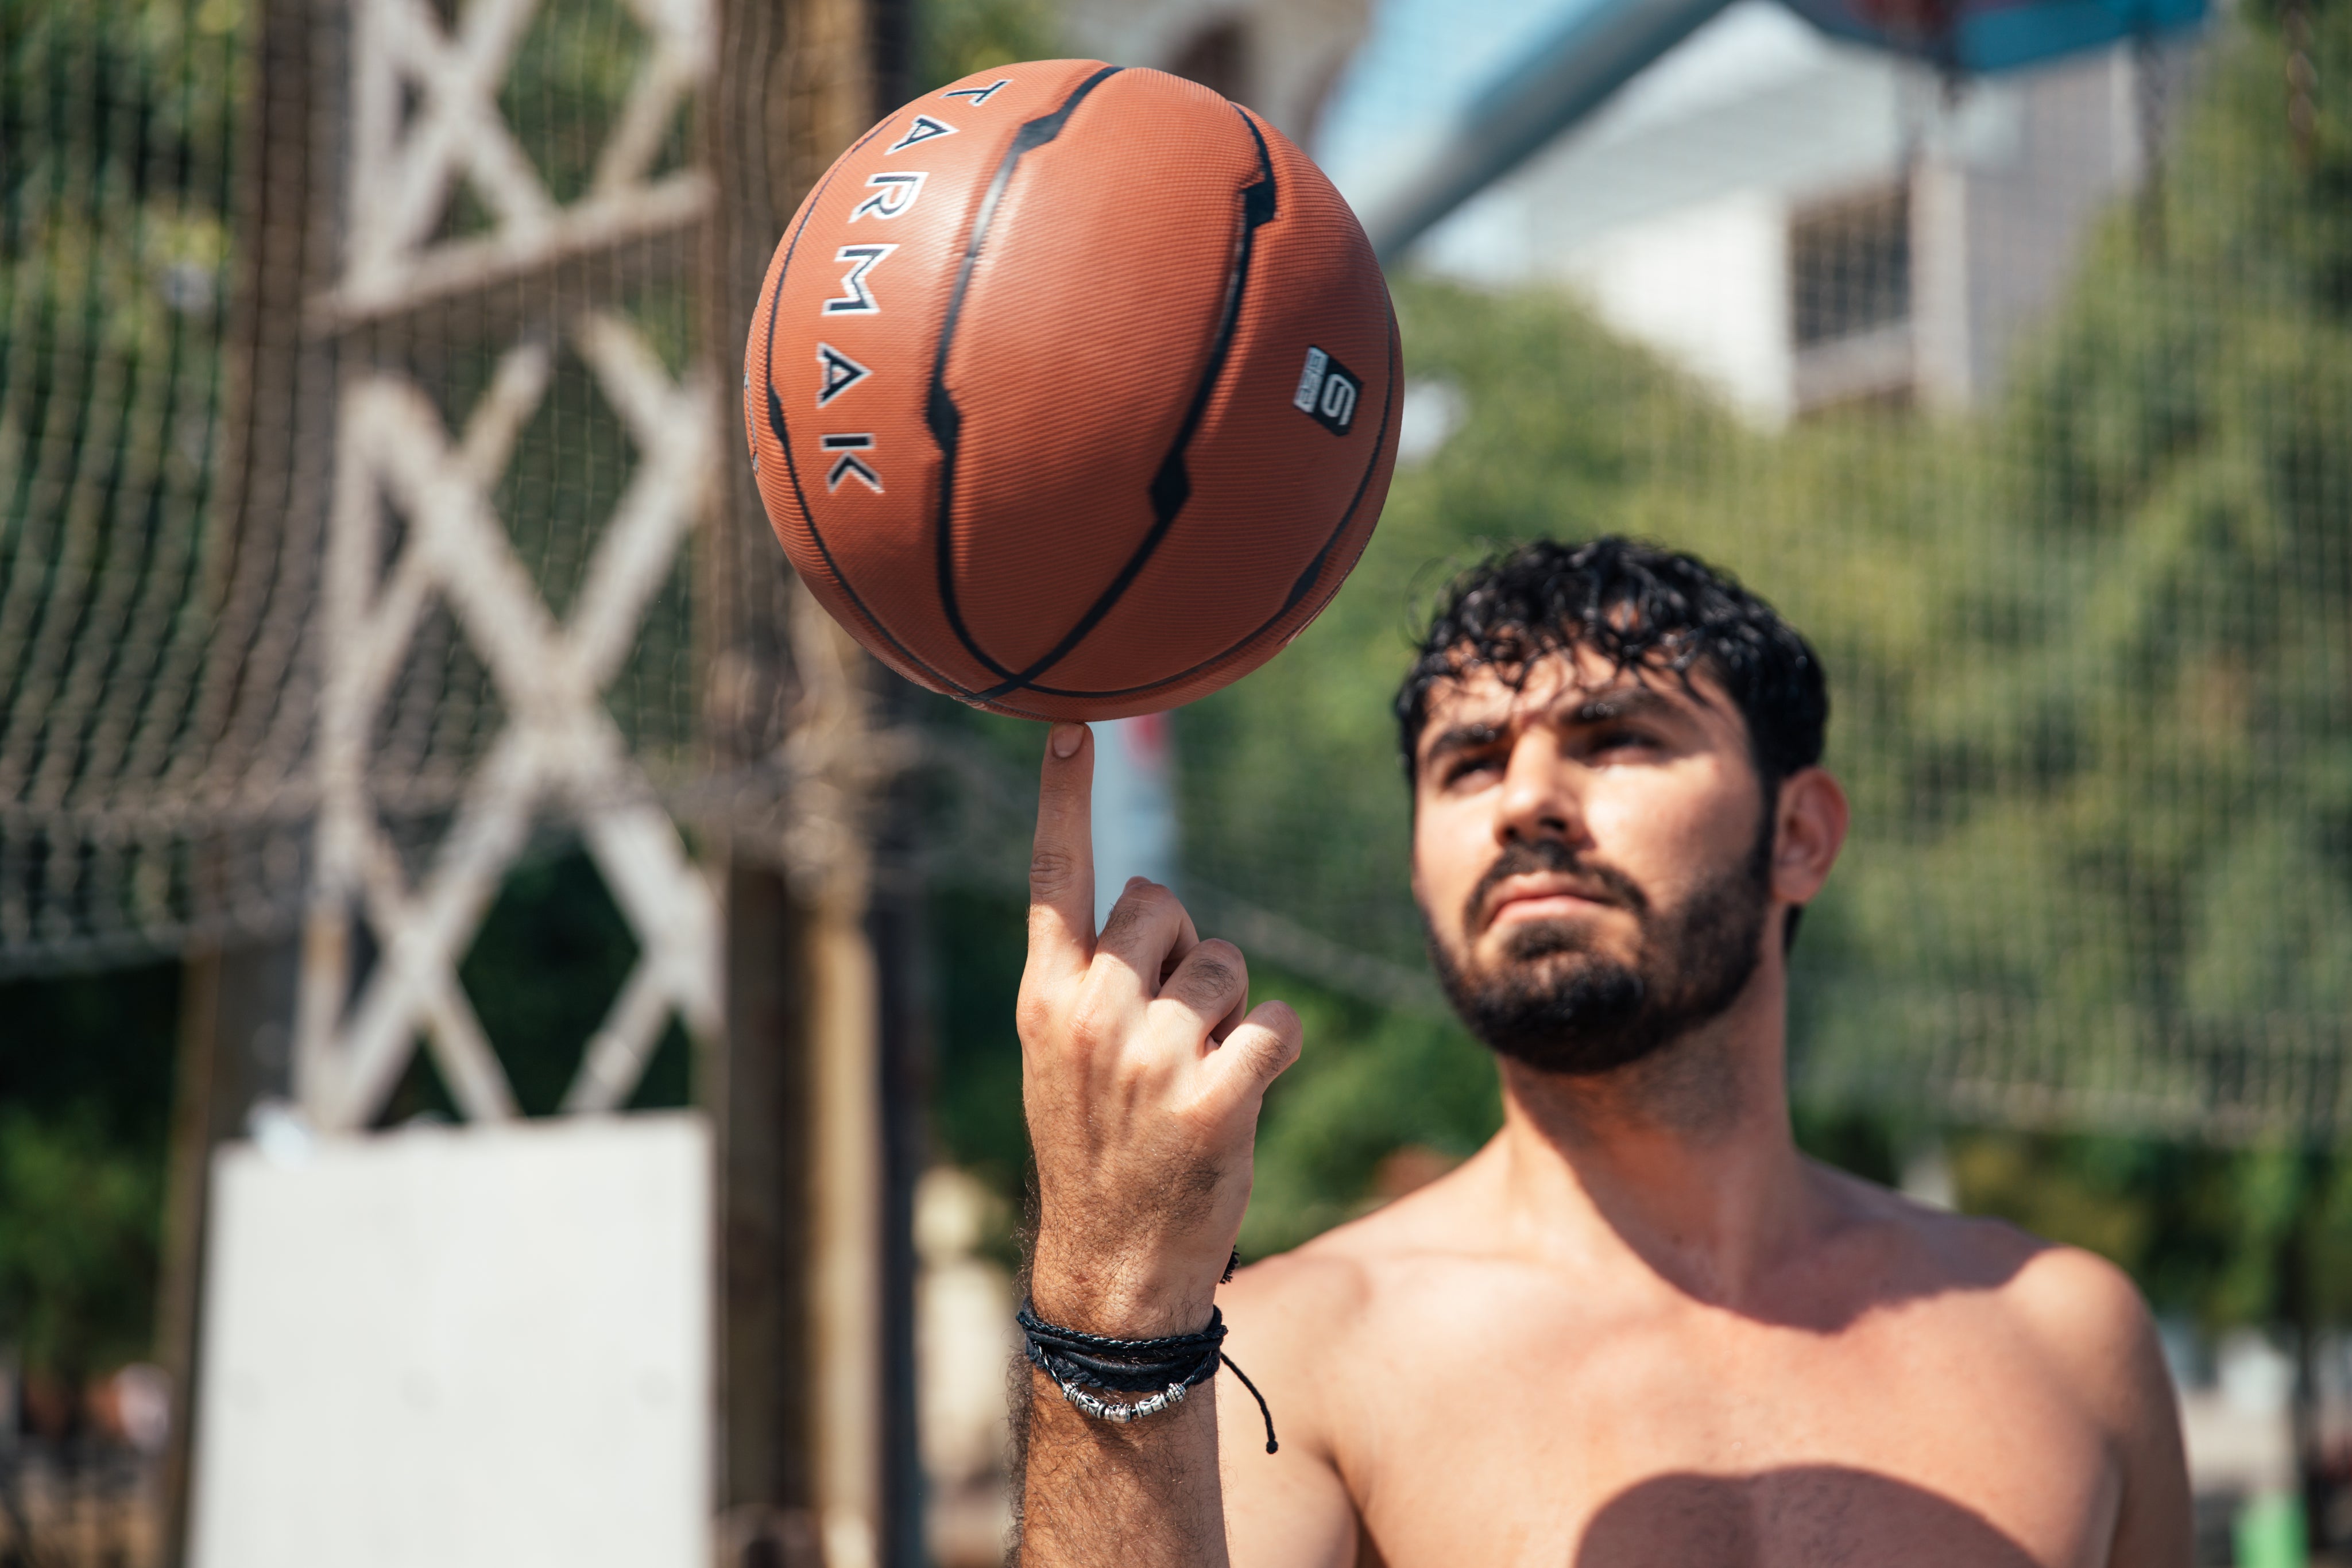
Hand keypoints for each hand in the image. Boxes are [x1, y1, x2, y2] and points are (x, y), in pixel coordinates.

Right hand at [1018, 722, 1302, 1338]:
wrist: (1113, 1268)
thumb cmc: (1101, 1149)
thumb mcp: (1066, 1058)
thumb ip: (1096, 975)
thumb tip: (1160, 894)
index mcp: (1044, 999)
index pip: (1056, 879)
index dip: (1065, 798)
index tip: (1072, 725)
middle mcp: (1088, 1015)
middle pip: (1165, 903)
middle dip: (1184, 948)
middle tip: (1168, 1028)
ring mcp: (1148, 1057)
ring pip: (1227, 963)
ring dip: (1230, 1010)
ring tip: (1195, 1076)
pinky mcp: (1212, 1099)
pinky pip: (1276, 1024)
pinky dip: (1275, 1051)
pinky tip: (1244, 1095)